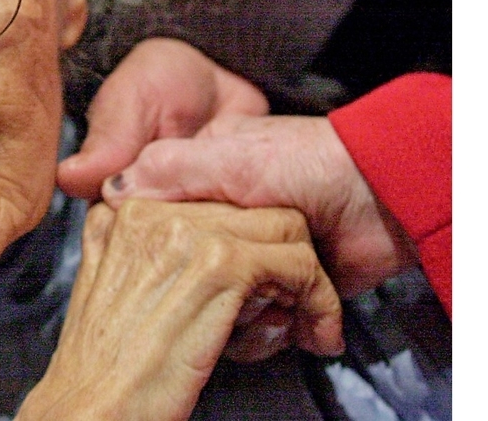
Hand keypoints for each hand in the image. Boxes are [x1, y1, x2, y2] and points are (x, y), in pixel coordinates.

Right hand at [18, 200, 341, 420]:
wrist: (86, 411)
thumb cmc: (100, 368)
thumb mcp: (99, 283)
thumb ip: (121, 240)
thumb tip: (159, 225)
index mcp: (126, 209)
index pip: (219, 200)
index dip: (248, 240)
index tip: (260, 278)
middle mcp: (154, 211)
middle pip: (256, 211)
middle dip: (284, 259)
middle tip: (289, 302)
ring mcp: (185, 235)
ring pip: (284, 231)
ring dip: (304, 282)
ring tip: (296, 320)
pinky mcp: (217, 266)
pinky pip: (294, 263)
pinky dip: (317, 300)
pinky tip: (308, 330)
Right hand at [57, 38, 417, 296]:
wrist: (382, 194)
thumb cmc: (308, 161)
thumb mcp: (229, 155)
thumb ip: (167, 169)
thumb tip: (104, 187)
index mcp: (196, 184)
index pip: (154, 228)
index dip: (164, 251)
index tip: (173, 262)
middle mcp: (219, 226)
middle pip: (190, 282)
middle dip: (221, 294)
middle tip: (238, 286)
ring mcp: (251, 263)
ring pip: (224, 314)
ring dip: (259, 320)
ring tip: (281, 309)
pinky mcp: (283, 294)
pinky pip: (260, 331)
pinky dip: (286, 332)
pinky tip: (304, 324)